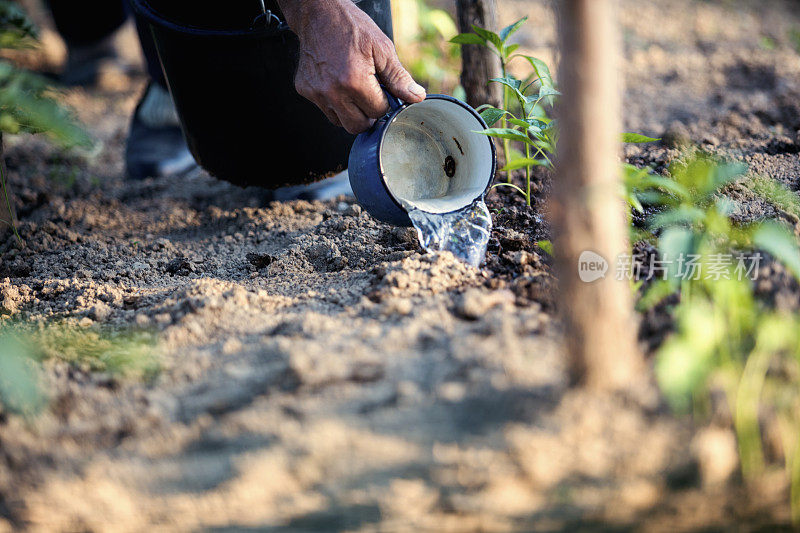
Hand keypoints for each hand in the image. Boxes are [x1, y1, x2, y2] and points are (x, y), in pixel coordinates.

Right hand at [277, 0, 425, 133]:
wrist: (319, 13)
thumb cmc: (352, 27)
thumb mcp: (382, 49)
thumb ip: (399, 78)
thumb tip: (417, 97)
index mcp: (354, 81)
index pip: (378, 112)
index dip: (383, 102)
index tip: (380, 88)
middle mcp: (332, 91)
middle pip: (357, 126)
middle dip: (368, 114)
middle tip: (370, 96)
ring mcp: (316, 92)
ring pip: (340, 122)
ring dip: (351, 112)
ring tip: (354, 89)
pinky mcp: (305, 90)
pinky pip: (325, 110)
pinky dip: (335, 103)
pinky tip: (338, 84)